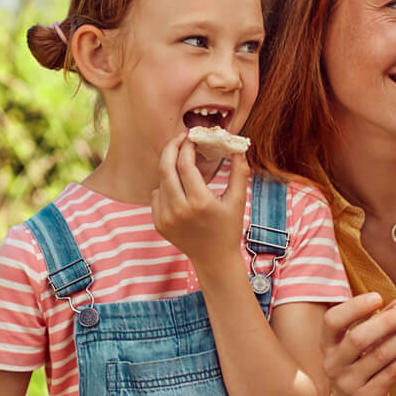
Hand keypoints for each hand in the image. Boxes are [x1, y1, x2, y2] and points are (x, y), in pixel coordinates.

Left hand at [150, 134, 248, 270]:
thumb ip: (239, 171)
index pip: (185, 164)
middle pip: (166, 167)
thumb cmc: (229, 228)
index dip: (187, 146)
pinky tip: (181, 193)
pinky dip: (167, 188)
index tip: (193, 136)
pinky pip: (157, 195)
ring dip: (171, 168)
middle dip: (172, 147)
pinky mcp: (158, 223)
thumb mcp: (238, 200)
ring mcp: (165, 218)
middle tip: (180, 138)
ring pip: (161, 180)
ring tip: (186, 167)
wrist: (214, 259)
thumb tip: (237, 146)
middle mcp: (179, 209)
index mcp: (200, 202)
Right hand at [319, 292, 395, 395]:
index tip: (378, 297)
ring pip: (381, 355)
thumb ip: (380, 320)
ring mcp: (349, 383)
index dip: (354, 308)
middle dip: (387, 322)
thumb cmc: (361, 365)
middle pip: (358, 339)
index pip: (332, 321)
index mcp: (328, 344)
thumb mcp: (364, 344)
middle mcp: (334, 364)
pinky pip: (393, 371)